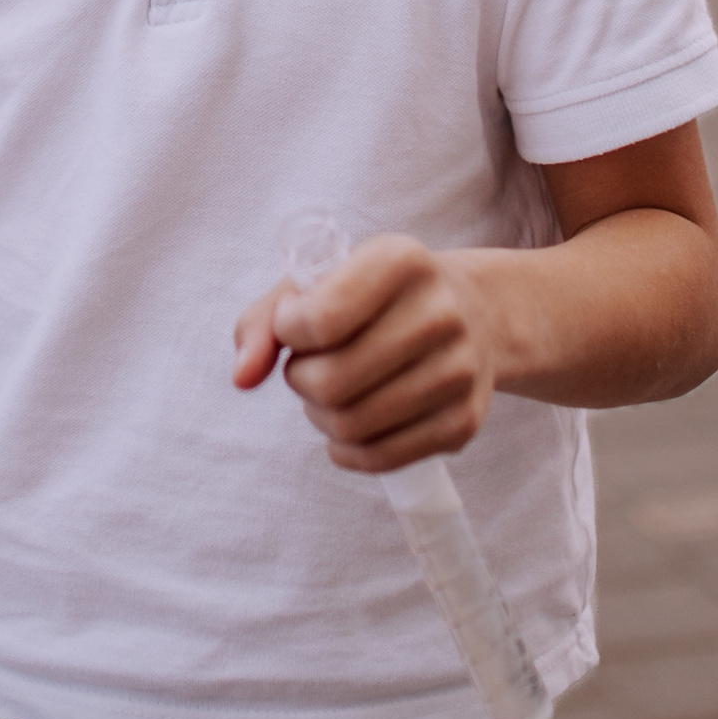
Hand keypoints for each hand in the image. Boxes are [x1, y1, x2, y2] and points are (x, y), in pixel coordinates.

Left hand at [231, 234, 500, 474]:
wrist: (476, 313)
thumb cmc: (376, 295)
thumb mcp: (320, 281)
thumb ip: (265, 321)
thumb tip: (242, 377)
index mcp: (402, 260)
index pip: (320, 319)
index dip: (288, 331)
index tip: (296, 324)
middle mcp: (440, 312)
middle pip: (331, 382)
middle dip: (300, 380)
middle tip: (308, 366)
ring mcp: (459, 370)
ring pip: (351, 425)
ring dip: (320, 416)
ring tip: (329, 392)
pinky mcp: (464, 421)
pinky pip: (380, 458)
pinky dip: (346, 450)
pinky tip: (347, 426)